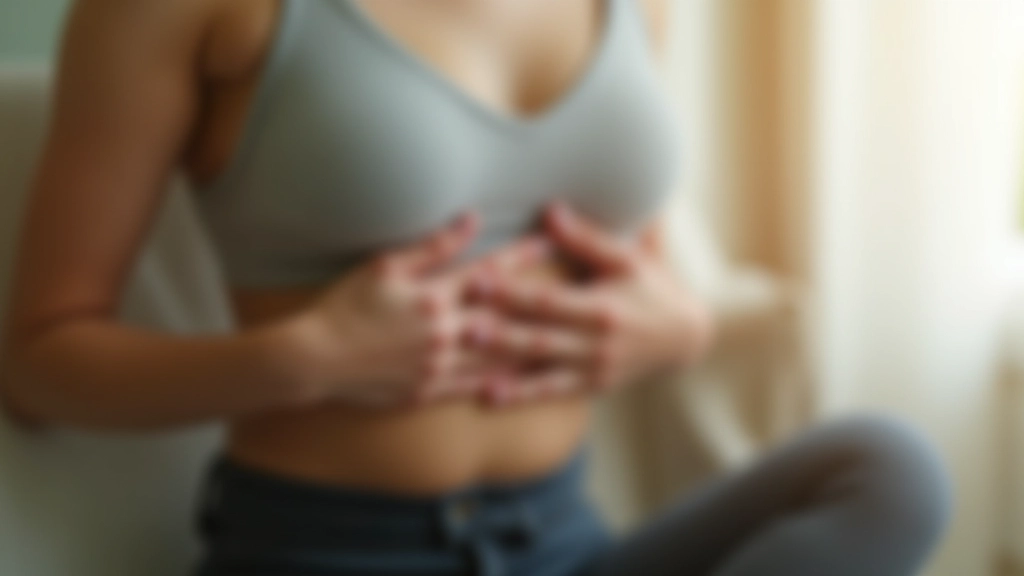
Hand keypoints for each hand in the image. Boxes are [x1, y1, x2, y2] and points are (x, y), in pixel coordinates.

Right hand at [283, 213, 550, 408]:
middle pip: (503, 316)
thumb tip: (469, 221)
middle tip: (573, 296)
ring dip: (530, 347)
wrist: (316, 358)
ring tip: (563, 339)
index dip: (521, 256)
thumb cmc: (346, 306)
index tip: (550, 243)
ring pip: (496, 356)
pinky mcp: (428, 392)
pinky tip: (523, 379)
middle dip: (540, 304)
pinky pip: (472, 388)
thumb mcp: (385, 267)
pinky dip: (499, 382)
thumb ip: (432, 247)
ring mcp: (438, 366)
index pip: (489, 272)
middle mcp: (443, 332)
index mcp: (434, 297)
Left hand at [468, 203, 715, 405]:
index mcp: (602, 307)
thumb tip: (549, 211)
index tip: (478, 279)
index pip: (548, 300)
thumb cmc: (651, 285)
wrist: (684, 335)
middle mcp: (597, 343)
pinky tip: (490, 397)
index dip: (512, 291)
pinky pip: (552, 393)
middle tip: (462, 327)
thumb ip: (585, 238)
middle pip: (540, 338)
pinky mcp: (591, 387)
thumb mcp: (626, 258)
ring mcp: (593, 369)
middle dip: (500, 334)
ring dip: (505, 372)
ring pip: (542, 371)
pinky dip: (522, 396)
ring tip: (470, 372)